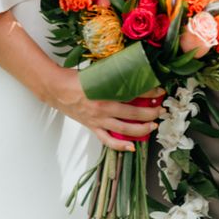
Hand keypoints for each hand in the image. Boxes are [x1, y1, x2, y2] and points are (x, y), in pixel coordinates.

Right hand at [47, 69, 164, 152]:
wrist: (57, 90)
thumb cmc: (76, 78)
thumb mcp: (97, 72)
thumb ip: (113, 75)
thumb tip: (131, 71)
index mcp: (105, 92)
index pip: (133, 93)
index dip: (148, 92)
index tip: (159, 90)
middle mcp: (103, 108)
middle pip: (133, 113)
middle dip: (151, 112)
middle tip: (161, 109)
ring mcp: (98, 120)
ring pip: (124, 129)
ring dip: (141, 129)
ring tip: (153, 126)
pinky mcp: (92, 127)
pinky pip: (108, 141)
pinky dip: (120, 146)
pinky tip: (132, 147)